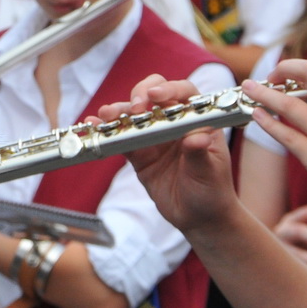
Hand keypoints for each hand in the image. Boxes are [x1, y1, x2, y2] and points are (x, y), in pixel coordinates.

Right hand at [109, 74, 240, 239]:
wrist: (199, 218)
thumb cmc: (212, 190)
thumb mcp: (209, 172)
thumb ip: (199, 153)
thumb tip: (195, 137)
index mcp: (197, 121)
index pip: (184, 94)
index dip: (169, 89)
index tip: (155, 95)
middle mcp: (174, 123)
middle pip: (154, 95)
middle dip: (140, 95)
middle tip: (135, 109)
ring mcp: (154, 137)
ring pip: (133, 115)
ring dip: (118, 111)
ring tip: (106, 116)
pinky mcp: (138, 153)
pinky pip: (121, 138)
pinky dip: (107, 132)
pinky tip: (94, 127)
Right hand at [274, 203, 306, 271]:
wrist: (274, 264)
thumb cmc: (298, 247)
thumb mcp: (306, 235)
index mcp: (291, 221)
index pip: (306, 213)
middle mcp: (282, 232)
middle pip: (298, 231)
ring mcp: (277, 249)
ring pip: (294, 253)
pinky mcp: (278, 265)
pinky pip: (292, 268)